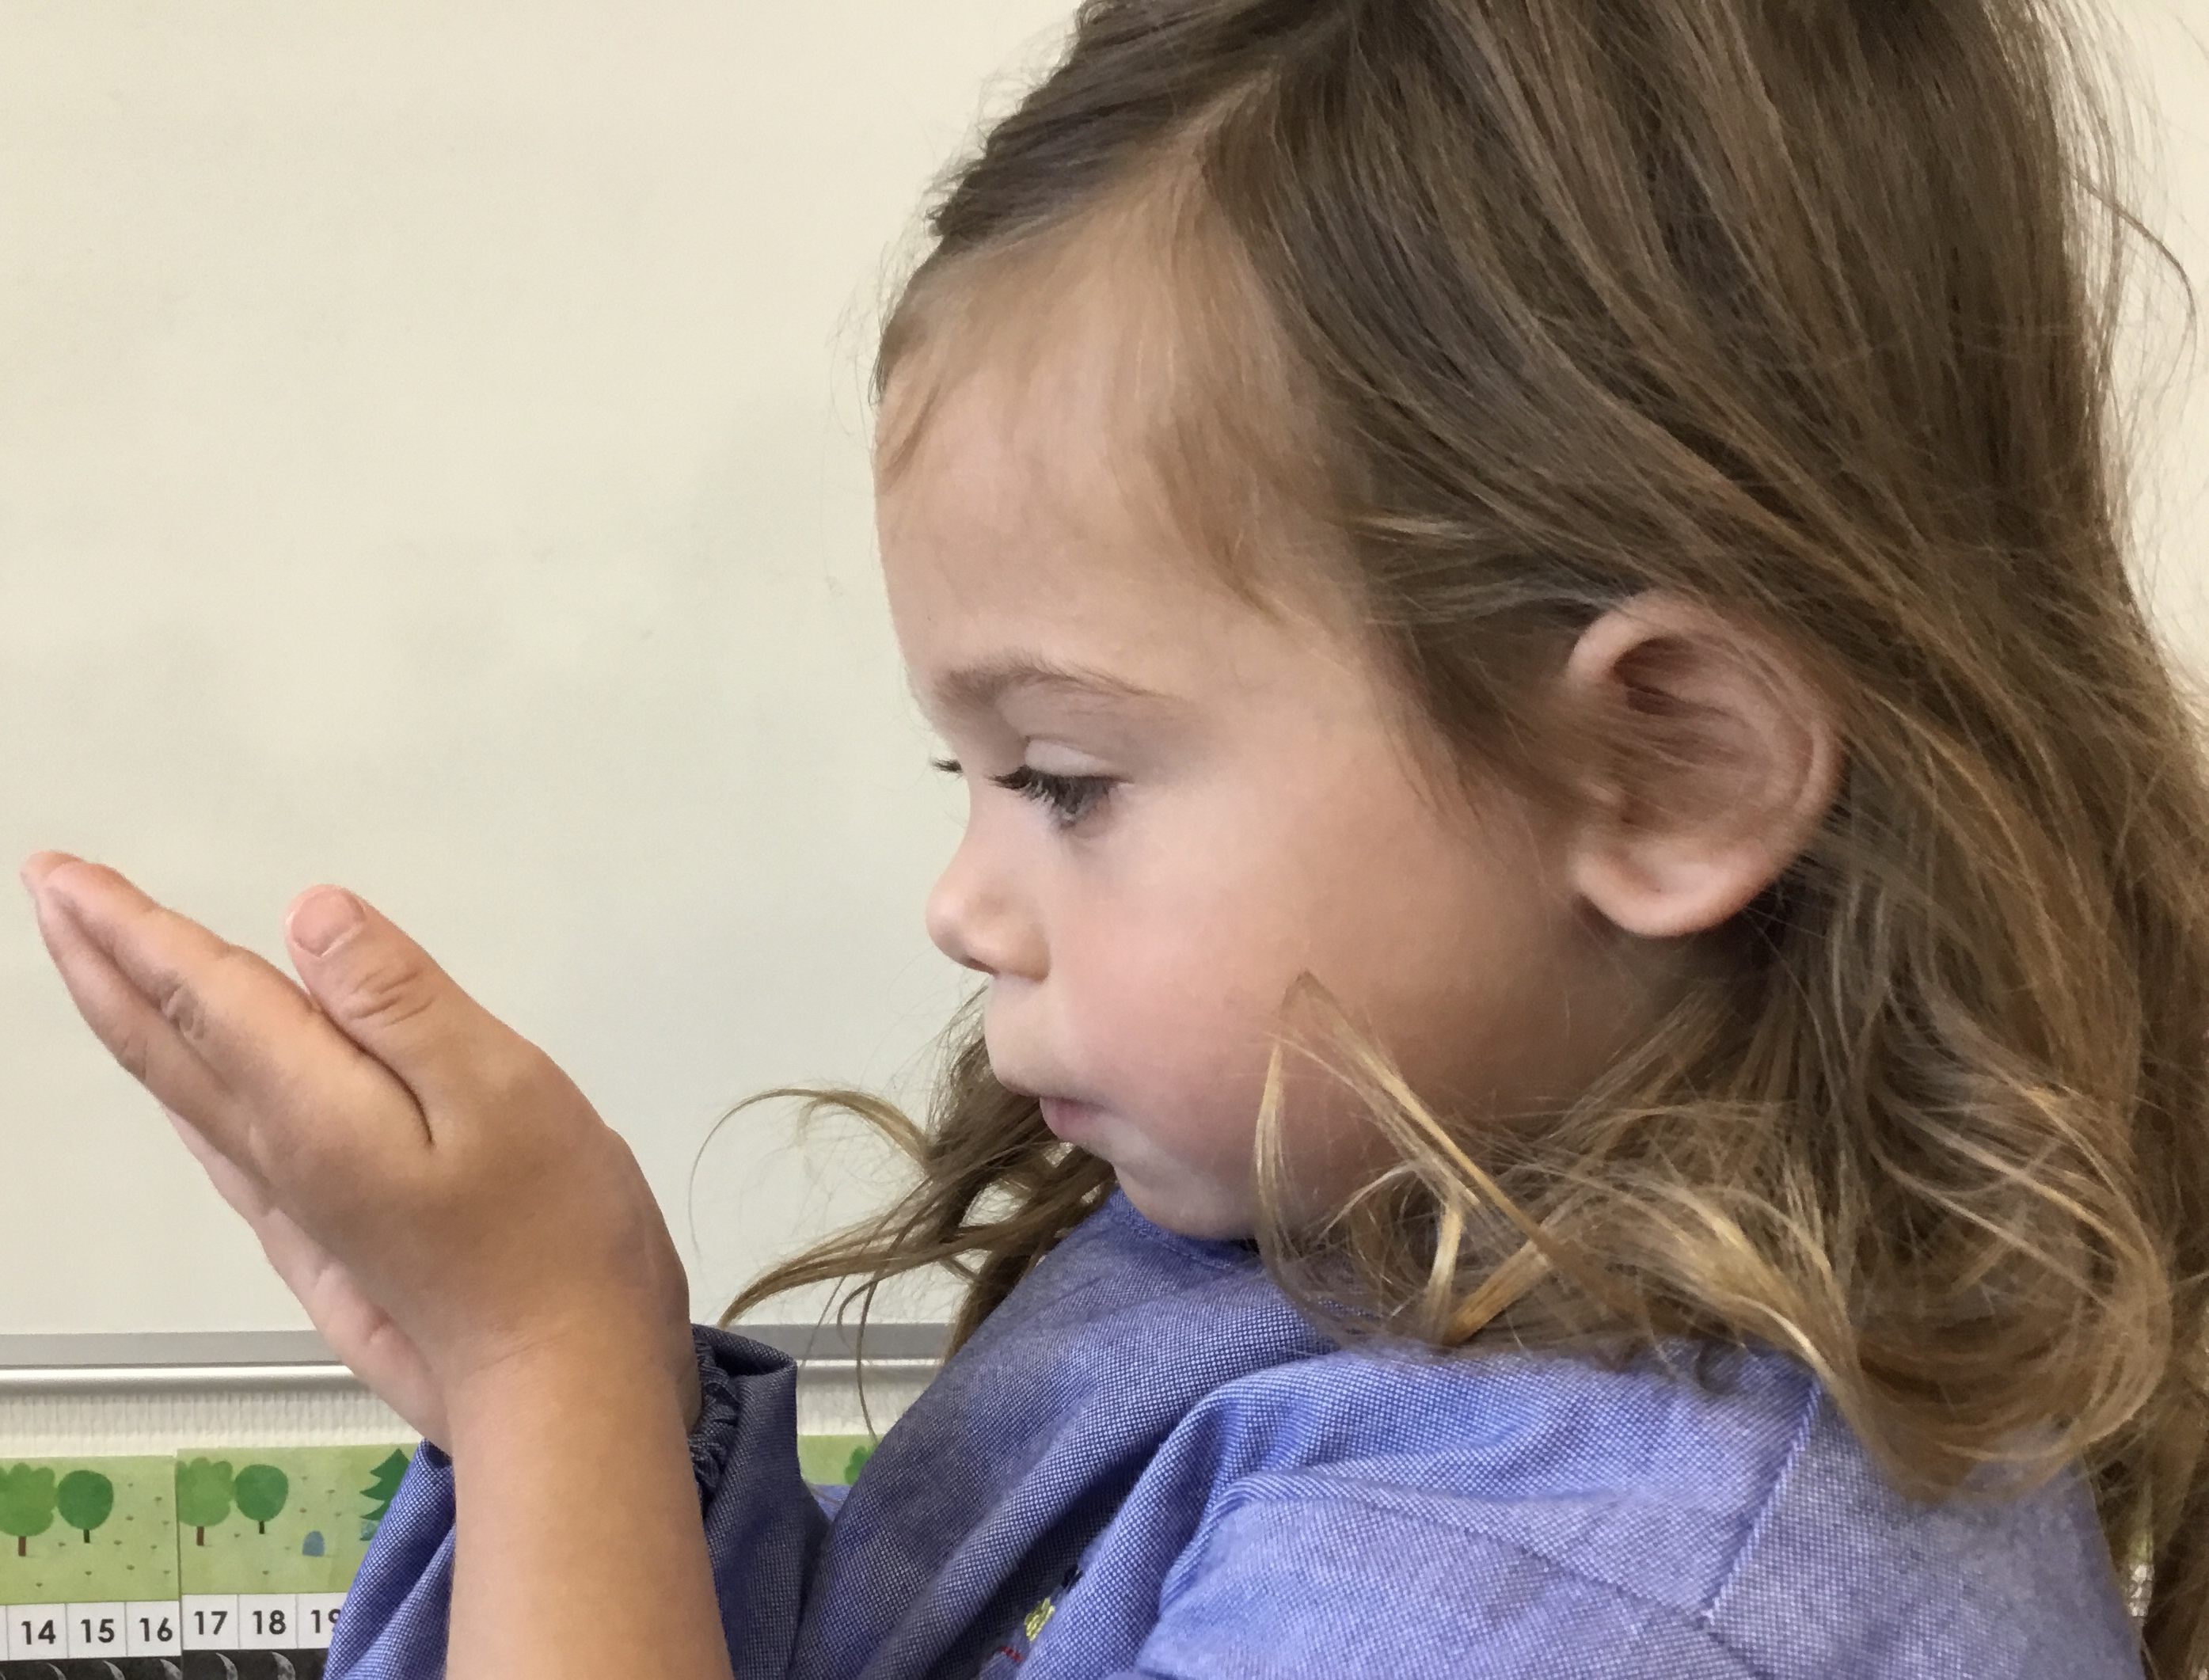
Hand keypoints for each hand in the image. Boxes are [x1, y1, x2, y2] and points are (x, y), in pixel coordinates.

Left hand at [22, 855, 701, 1438]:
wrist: (563, 1377)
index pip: (201, 994)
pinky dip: (178, 1090)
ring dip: (124, 1016)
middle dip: (99, 959)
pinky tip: (184, 1088)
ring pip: (179, 1090)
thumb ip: (400, 999)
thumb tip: (313, 918)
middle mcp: (283, 1155)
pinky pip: (218, 1142)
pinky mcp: (326, 1234)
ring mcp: (298, 1201)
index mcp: (314, 1108)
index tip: (68, 874)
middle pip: (164, 1041)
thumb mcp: (499, 1087)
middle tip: (52, 890)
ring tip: (94, 963)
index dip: (132, 927)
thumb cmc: (553, 1235)